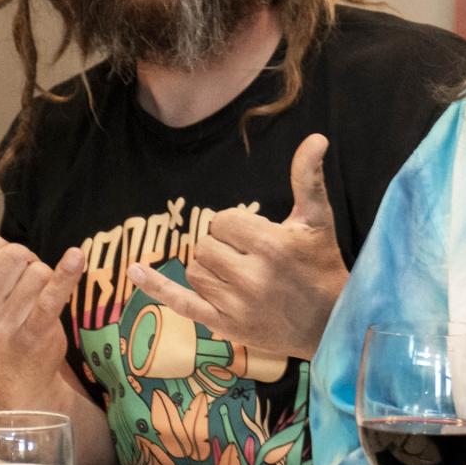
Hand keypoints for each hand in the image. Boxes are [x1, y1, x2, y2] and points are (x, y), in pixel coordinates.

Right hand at [0, 198, 83, 403]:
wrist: (16, 377)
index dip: (2, 253)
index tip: (0, 277)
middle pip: (15, 253)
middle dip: (26, 264)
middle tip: (21, 291)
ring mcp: (2, 325)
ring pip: (38, 271)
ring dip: (44, 282)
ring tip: (33, 304)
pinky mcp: (34, 333)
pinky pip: (52, 295)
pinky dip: (66, 273)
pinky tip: (75, 257)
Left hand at [126, 133, 347, 359]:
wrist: (330, 322)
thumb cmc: (321, 264)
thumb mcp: (317, 219)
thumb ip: (307, 177)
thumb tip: (315, 137)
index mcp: (271, 245)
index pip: (224, 221)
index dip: (237, 225)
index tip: (257, 236)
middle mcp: (251, 276)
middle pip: (206, 245)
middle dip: (223, 246)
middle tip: (250, 257)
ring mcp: (236, 305)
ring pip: (195, 270)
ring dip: (211, 268)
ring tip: (240, 274)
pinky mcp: (226, 326)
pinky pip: (181, 303)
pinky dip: (155, 287)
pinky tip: (135, 270)